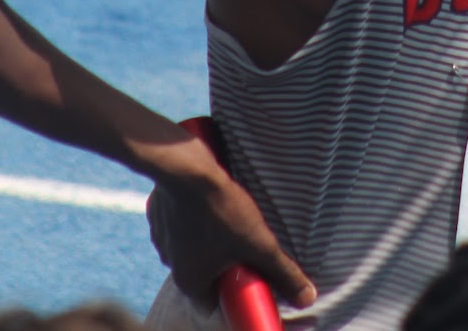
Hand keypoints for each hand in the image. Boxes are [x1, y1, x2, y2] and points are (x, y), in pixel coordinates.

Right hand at [146, 134, 315, 311]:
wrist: (186, 166)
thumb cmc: (221, 209)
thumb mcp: (258, 243)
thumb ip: (282, 272)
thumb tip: (307, 298)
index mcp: (189, 283)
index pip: (217, 301)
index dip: (238, 289)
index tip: (255, 272)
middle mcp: (170, 264)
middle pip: (207, 272)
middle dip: (228, 259)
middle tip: (249, 239)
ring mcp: (162, 236)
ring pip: (193, 244)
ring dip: (212, 234)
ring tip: (233, 213)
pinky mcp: (160, 210)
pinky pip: (183, 218)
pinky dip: (197, 212)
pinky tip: (214, 196)